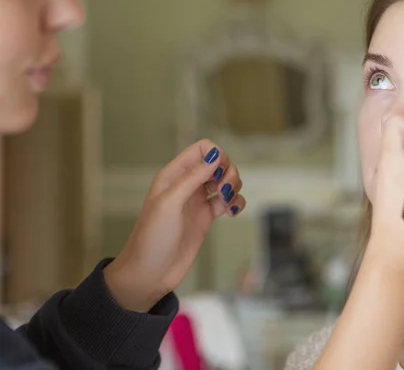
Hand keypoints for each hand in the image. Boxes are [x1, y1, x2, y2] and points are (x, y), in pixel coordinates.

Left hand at [104, 140, 244, 311]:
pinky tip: (231, 213)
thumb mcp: (170, 204)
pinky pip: (228, 201)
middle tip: (224, 191)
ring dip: (234, 189)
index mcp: (174, 175)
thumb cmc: (152, 239)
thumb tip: (215, 156)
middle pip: (218, 163)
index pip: (202, 149)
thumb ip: (192, 178)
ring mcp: (197, 200)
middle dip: (229, 173)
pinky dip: (235, 204)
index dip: (216, 156)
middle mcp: (187, 184)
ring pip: (226, 181)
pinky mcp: (206, 217)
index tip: (218, 174)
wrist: (151, 272)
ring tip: (227, 205)